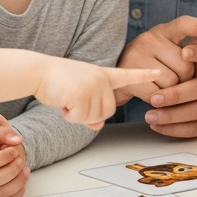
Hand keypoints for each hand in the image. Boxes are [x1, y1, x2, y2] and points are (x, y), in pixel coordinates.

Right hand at [0, 111, 29, 196]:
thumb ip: (1, 129)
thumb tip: (15, 139)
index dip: (4, 157)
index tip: (13, 150)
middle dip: (13, 169)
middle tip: (20, 159)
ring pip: (1, 192)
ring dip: (18, 181)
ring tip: (24, 169)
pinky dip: (18, 191)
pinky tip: (22, 178)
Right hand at [34, 60, 164, 129]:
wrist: (38, 71)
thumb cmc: (57, 82)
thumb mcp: (78, 94)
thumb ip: (91, 109)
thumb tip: (96, 126)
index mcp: (103, 74)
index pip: (127, 75)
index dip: (144, 75)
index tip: (159, 72)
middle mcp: (102, 78)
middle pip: (107, 111)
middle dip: (89, 113)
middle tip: (73, 101)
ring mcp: (93, 85)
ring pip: (95, 116)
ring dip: (78, 115)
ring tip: (67, 98)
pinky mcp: (82, 93)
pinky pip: (81, 118)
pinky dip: (70, 115)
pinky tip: (62, 101)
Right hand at [116, 16, 196, 103]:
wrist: (118, 77)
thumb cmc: (153, 63)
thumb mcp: (170, 51)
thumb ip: (188, 50)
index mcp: (164, 30)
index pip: (184, 25)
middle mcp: (150, 38)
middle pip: (186, 66)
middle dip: (186, 79)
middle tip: (176, 80)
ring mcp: (137, 56)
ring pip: (173, 83)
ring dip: (172, 92)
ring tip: (162, 87)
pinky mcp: (130, 76)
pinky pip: (157, 95)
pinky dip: (159, 101)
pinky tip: (153, 94)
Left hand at [143, 45, 196, 137]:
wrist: (164, 87)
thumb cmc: (158, 66)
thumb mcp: (160, 52)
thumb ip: (165, 47)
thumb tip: (168, 42)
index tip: (185, 51)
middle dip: (176, 94)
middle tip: (154, 98)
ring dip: (172, 114)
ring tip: (149, 116)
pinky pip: (195, 128)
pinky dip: (174, 129)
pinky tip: (156, 126)